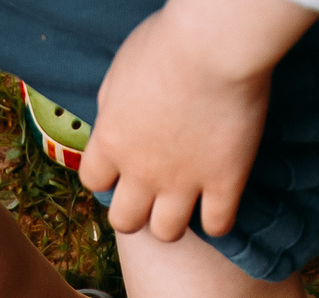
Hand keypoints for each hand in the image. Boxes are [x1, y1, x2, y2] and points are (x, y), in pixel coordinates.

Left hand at [78, 0, 312, 241]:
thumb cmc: (167, 43)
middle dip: (135, 211)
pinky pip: (217, 225)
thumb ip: (113, 106)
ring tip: (185, 202)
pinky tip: (220, 200)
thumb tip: (113, 123)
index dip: (108, 175)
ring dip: (172, 221)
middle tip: (152, 192)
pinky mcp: (224, 182)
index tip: (123, 164)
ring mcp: (183, 182)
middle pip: (125, 221)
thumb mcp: (121, 71)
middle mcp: (141, 170)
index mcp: (112, 140)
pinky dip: (217, 219)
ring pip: (167, 233)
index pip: (93, 181)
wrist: (214, 45)